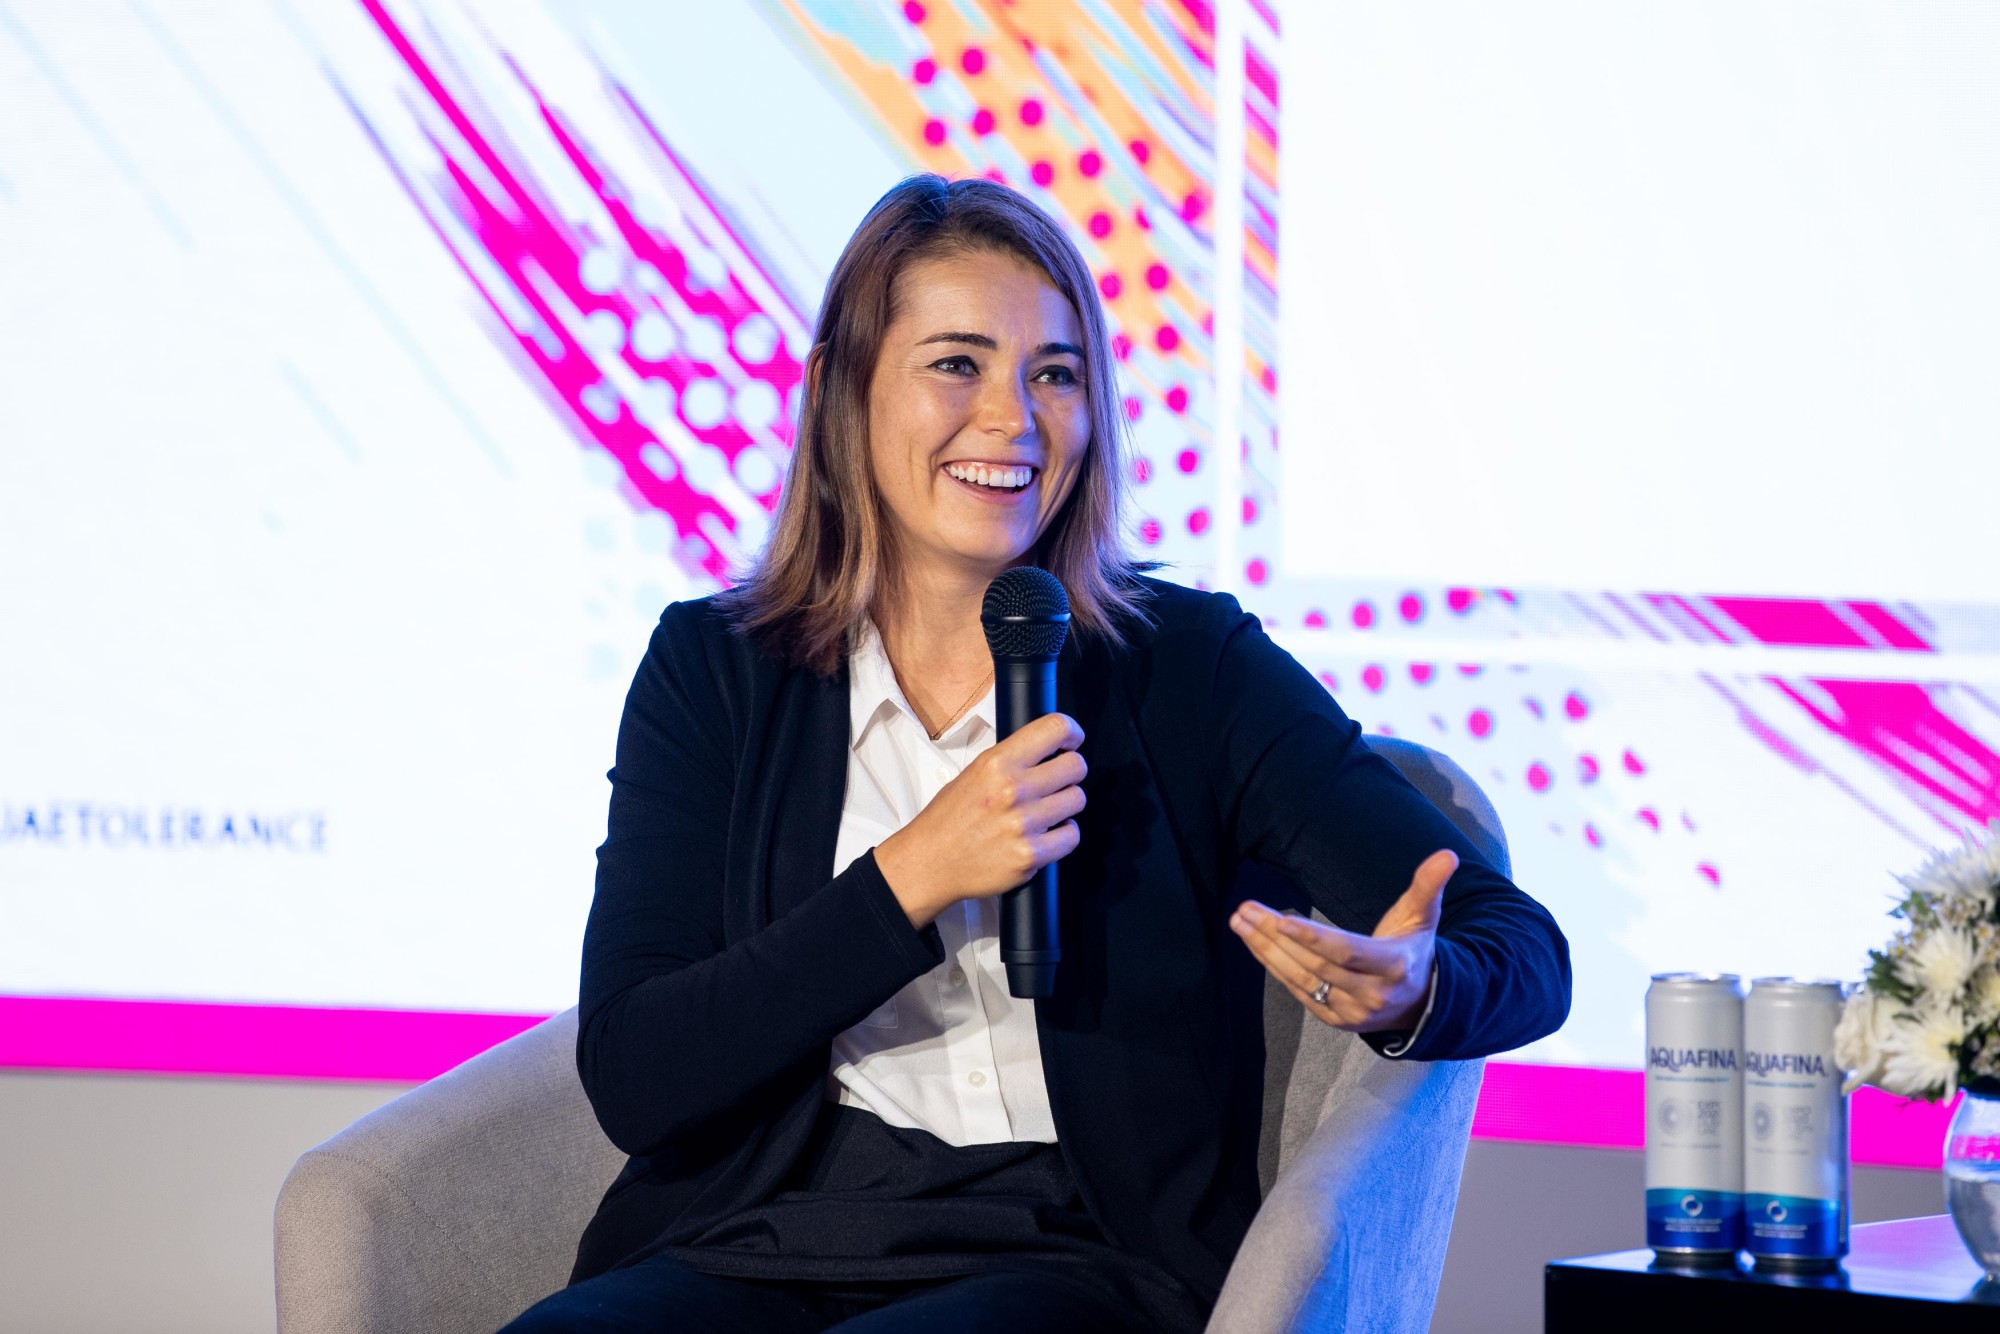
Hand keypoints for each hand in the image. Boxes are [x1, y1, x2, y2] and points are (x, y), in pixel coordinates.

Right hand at [875, 713, 1086, 927]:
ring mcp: (1024, 824)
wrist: (929, 863)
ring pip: (1076, 800)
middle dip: (1070, 772)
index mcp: (997, 763)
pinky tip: (1046, 833)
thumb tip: (1045, 751)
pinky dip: (1063, 835)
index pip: (1055, 729)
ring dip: (1066, 804)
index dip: (1071, 733)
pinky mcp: (1030, 855)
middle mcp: (1013, 790)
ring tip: (1046, 811)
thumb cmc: (947, 820)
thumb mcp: (973, 773)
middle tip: (1059, 781)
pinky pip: (1070, 836)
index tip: (1072, 741)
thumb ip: (1010, 761)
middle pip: (1075, 766)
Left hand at [1228, 849, 1456, 1032]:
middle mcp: (1371, 994)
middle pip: (1314, 964)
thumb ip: (1429, 886)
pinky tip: (1254, 942)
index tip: (1281, 918)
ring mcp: (1351, 1011)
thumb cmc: (1415, 950)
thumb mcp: (1423, 918)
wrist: (1422, 1004)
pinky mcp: (1334, 1019)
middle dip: (1276, 935)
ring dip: (1265, 949)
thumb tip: (1448, 854)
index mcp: (1393, 966)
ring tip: (1240, 921)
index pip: (1346, 952)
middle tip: (1246, 909)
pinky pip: (1297, 991)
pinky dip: (1273, 966)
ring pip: (1300, 979)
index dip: (1313, 937)